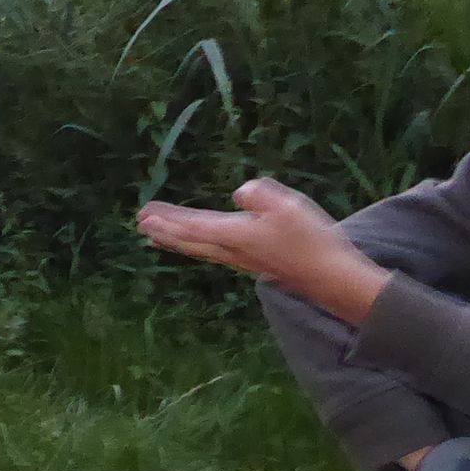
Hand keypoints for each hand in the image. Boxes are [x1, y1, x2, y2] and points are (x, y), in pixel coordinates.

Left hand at [138, 179, 390, 324]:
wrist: (330, 277)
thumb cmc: (309, 240)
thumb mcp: (287, 206)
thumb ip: (258, 194)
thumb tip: (238, 193)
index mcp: (233, 235)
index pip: (192, 226)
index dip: (168, 219)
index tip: (145, 213)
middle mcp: (231, 250)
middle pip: (190, 240)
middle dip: (165, 230)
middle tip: (140, 222)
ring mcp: (242, 259)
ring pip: (200, 249)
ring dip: (176, 241)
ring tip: (155, 237)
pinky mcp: (254, 263)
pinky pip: (214, 253)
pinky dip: (196, 246)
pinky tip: (200, 246)